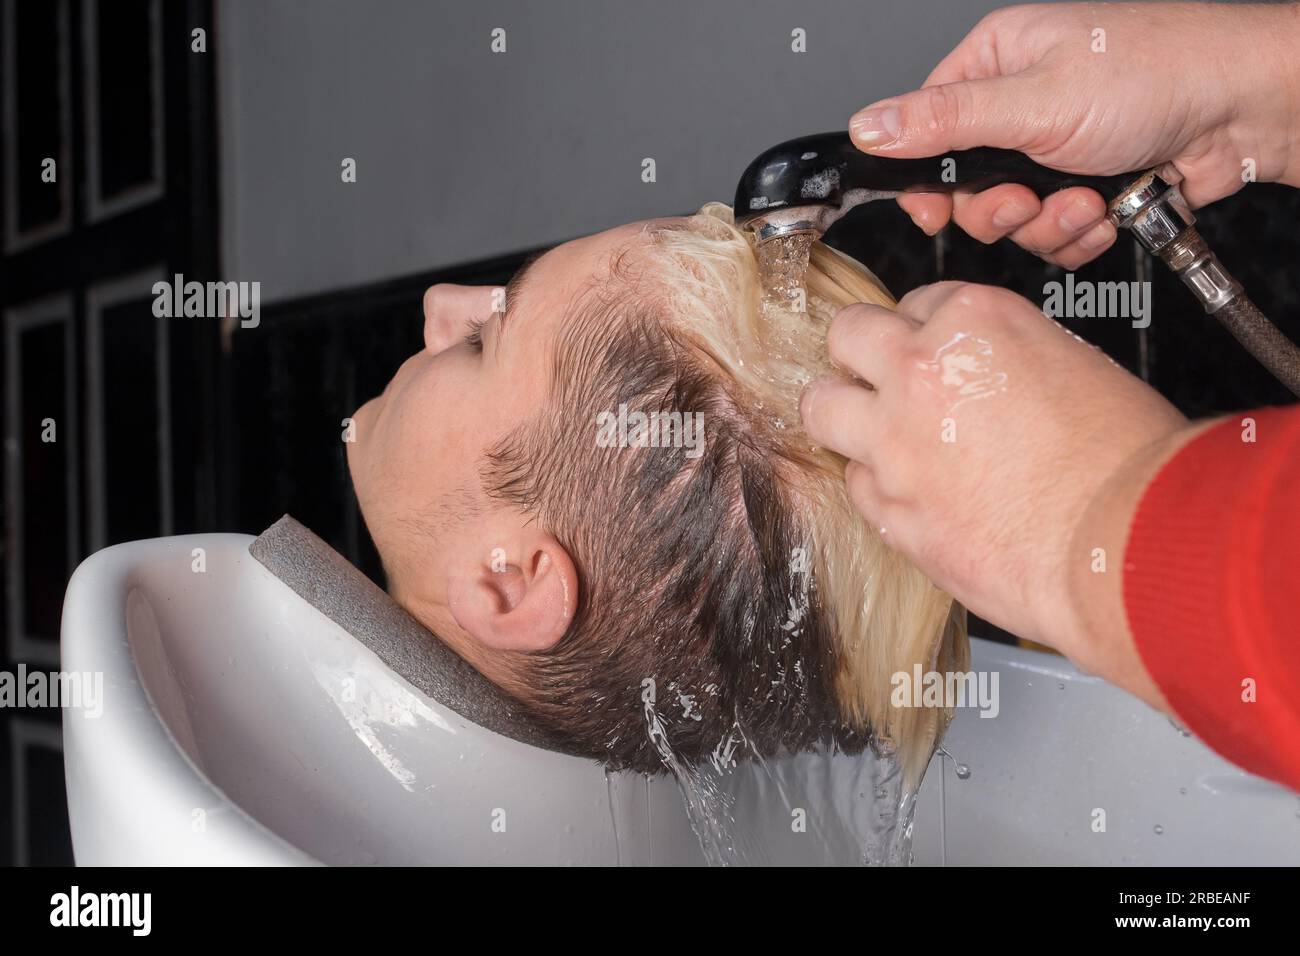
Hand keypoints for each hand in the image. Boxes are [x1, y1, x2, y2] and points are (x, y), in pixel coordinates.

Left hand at [799, 282, 1189, 689]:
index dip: (926, 329)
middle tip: (878, 377)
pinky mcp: (891, 510)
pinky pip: (856, 485)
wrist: (1127, 542)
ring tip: (870, 432)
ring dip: (843, 415)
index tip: (934, 350)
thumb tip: (988, 374)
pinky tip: (910, 494)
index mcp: (974, 320)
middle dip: (860, 354)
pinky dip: (877, 486)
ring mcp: (894, 443)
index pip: (917, 302)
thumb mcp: (1076, 365)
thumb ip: (1009, 357)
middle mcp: (920, 372)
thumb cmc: (1126, 459)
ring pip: (822, 408)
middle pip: (848, 337)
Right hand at [849, 2, 1299, 267]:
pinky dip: (1078, 233)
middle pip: (968, 186)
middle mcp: (1023, 104)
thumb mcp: (1033, 99)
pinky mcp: (1087, 185)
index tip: (935, 209)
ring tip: (1085, 199)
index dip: (927, 178)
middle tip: (1026, 197)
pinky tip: (1106, 208)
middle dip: (1001, 207)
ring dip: (1047, 223)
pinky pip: (1054, 234)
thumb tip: (868, 126)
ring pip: (1013, 218)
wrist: (1244, 109)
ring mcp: (1057, 148)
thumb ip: (943, 122)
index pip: (926, 128)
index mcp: (996, 62)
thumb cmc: (1158, 73)